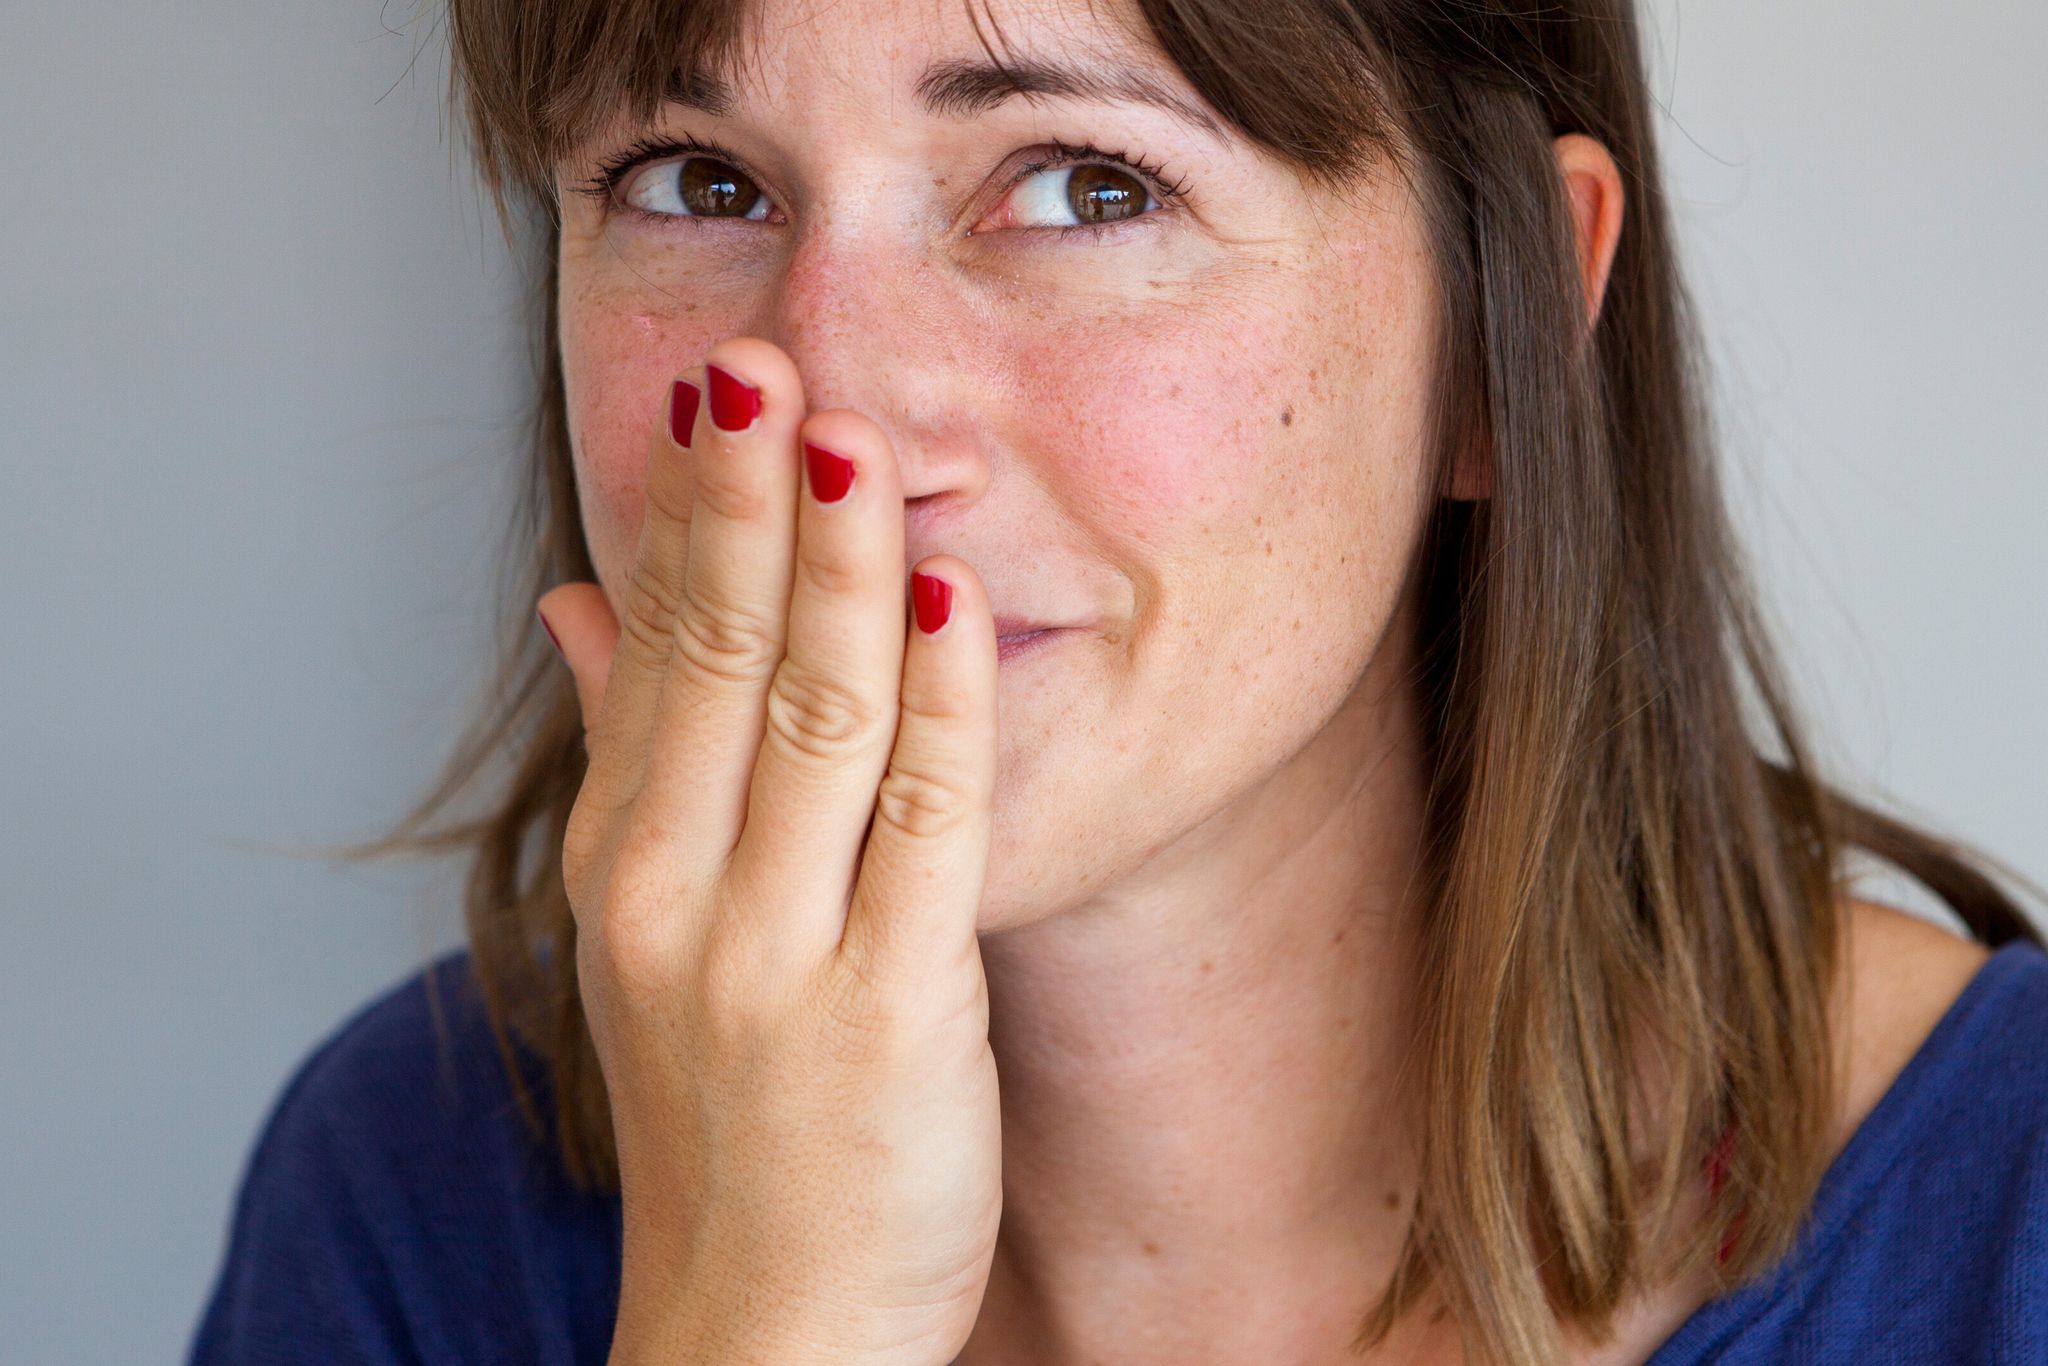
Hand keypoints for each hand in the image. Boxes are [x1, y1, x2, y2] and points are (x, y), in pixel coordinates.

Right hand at [538, 337, 1001, 1364]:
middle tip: (771, 369)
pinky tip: (950, 596)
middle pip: (720, 663)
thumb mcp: (645, 928)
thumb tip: (580, 600)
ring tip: (858, 438)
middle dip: (750, 507)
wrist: (762, 1323)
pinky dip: (939, 700)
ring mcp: (778, 954)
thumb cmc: (726, 1115)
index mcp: (628, 865)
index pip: (656, 656)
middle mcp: (681, 896)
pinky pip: (924, 823)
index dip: (688, 519)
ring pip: (817, 720)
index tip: (717, 396)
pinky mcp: (891, 1009)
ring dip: (841, 569)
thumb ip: (626, 754)